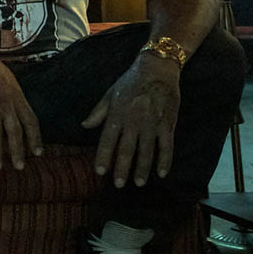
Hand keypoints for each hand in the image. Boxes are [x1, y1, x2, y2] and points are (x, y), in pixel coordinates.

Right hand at [0, 43, 42, 169]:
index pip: (31, 121)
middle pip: (16, 131)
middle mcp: (7, 102)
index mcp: (18, 96)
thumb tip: (18, 110)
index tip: (38, 154)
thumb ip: (14, 96)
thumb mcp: (9, 80)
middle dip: (18, 151)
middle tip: (19, 168)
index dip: (35, 139)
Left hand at [82, 55, 179, 187]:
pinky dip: (165, 161)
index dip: (103, 157)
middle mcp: (134, 121)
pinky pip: (167, 146)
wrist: (157, 69)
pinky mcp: (168, 124)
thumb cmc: (130, 81)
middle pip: (126, 150)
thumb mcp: (110, 93)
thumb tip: (84, 126)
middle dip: (121, 169)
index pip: (107, 140)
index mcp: (117, 114)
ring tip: (138, 183)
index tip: (100, 172)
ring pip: (146, 152)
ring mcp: (152, 124)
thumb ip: (98, 112)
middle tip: (118, 184)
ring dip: (142, 169)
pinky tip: (161, 173)